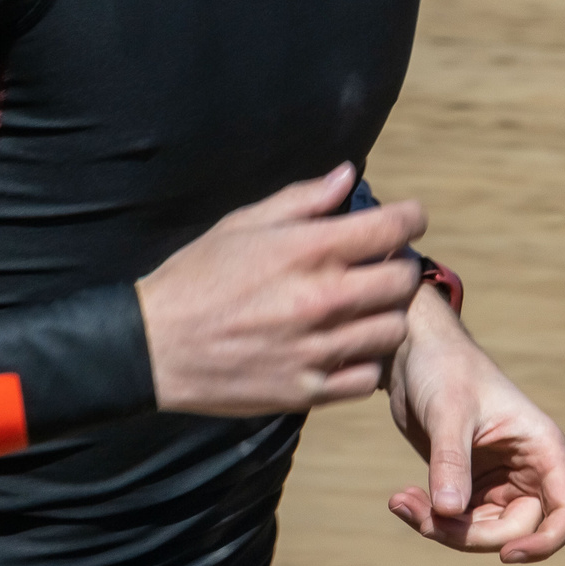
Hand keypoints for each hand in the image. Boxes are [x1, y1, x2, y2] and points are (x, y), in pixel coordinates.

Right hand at [137, 164, 426, 416]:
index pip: (393, 227)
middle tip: (382, 265)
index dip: (411, 218)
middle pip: (403, 280)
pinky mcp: (307, 389)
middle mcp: (321, 298)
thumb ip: (303, 200)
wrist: (153, 346)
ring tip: (364, 308)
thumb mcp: (244, 224)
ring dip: (386, 315)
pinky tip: (344, 346)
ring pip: (394, 330)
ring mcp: (317, 348)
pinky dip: (364, 360)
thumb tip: (348, 176)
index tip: (407, 220)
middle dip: (400, 265)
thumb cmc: (197, 277)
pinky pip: (366, 377)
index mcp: (308, 250)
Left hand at [385, 289, 564, 563]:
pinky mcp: (468, 484)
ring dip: (442, 528)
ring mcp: (498, 480)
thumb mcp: (449, 413)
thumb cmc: (444, 367)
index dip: (545, 543)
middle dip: (470, 535)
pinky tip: (402, 499)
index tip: (506, 555)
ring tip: (402, 502)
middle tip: (425, 517)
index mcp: (543, 448)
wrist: (414, 351)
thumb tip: (450, 513)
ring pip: (483, 533)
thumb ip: (451, 463)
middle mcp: (528, 469)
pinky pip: (458, 521)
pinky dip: (431, 518)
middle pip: (517, 532)